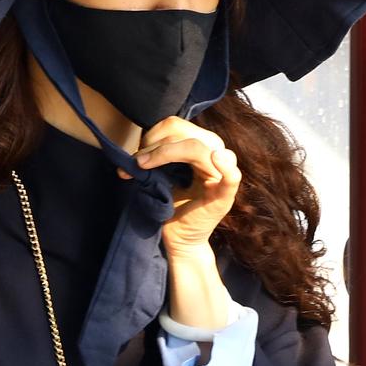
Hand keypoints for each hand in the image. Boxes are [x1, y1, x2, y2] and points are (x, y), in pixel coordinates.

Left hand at [118, 116, 240, 255]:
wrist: (178, 239)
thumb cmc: (170, 207)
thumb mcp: (160, 176)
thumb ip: (155, 159)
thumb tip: (134, 148)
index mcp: (200, 146)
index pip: (176, 126)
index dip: (151, 136)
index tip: (134, 156)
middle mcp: (213, 154)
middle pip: (182, 132)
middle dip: (153, 145)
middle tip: (135, 164)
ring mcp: (220, 174)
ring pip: (196, 148)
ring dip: (164, 153)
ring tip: (144, 166)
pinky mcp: (224, 196)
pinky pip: (232, 176)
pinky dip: (226, 165)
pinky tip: (216, 157)